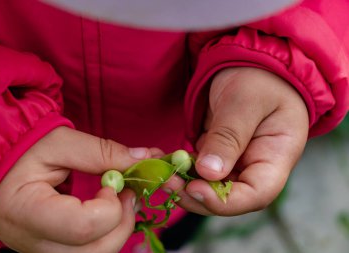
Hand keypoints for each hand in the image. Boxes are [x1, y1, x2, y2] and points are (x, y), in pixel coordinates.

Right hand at [0, 127, 154, 252]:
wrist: (0, 175)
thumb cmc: (23, 155)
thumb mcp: (59, 142)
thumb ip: (101, 151)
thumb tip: (145, 157)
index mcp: (27, 212)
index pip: (82, 227)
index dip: (110, 207)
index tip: (112, 184)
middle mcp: (35, 244)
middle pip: (96, 250)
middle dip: (124, 220)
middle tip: (128, 192)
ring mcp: (45, 252)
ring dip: (120, 228)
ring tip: (120, 200)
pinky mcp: (56, 252)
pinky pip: (92, 251)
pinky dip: (110, 233)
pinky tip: (110, 211)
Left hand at [165, 67, 308, 215]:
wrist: (249, 65)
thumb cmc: (257, 77)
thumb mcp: (244, 101)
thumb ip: (229, 136)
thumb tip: (208, 173)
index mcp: (277, 156)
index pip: (257, 194)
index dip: (225, 201)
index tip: (195, 189)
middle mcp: (257, 166)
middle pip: (230, 197)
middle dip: (197, 195)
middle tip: (168, 182)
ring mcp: (237, 163)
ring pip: (211, 187)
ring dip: (185, 184)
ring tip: (161, 171)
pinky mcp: (219, 156)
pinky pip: (200, 171)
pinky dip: (182, 170)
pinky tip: (163, 161)